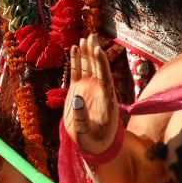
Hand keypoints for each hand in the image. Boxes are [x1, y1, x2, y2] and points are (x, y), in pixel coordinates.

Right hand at [64, 33, 120, 154]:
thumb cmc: (93, 141)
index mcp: (106, 100)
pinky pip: (77, 72)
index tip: (98, 50)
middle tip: (92, 36)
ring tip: (84, 39)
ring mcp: (89, 89)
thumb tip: (76, 98)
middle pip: (98, 68)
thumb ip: (81, 117)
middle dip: (95, 52)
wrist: (92, 145)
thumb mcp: (87, 133)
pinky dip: (76, 61)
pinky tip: (75, 49)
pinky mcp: (78, 89)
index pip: (105, 77)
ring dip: (87, 53)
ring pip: (88, 67)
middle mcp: (99, 91)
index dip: (102, 63)